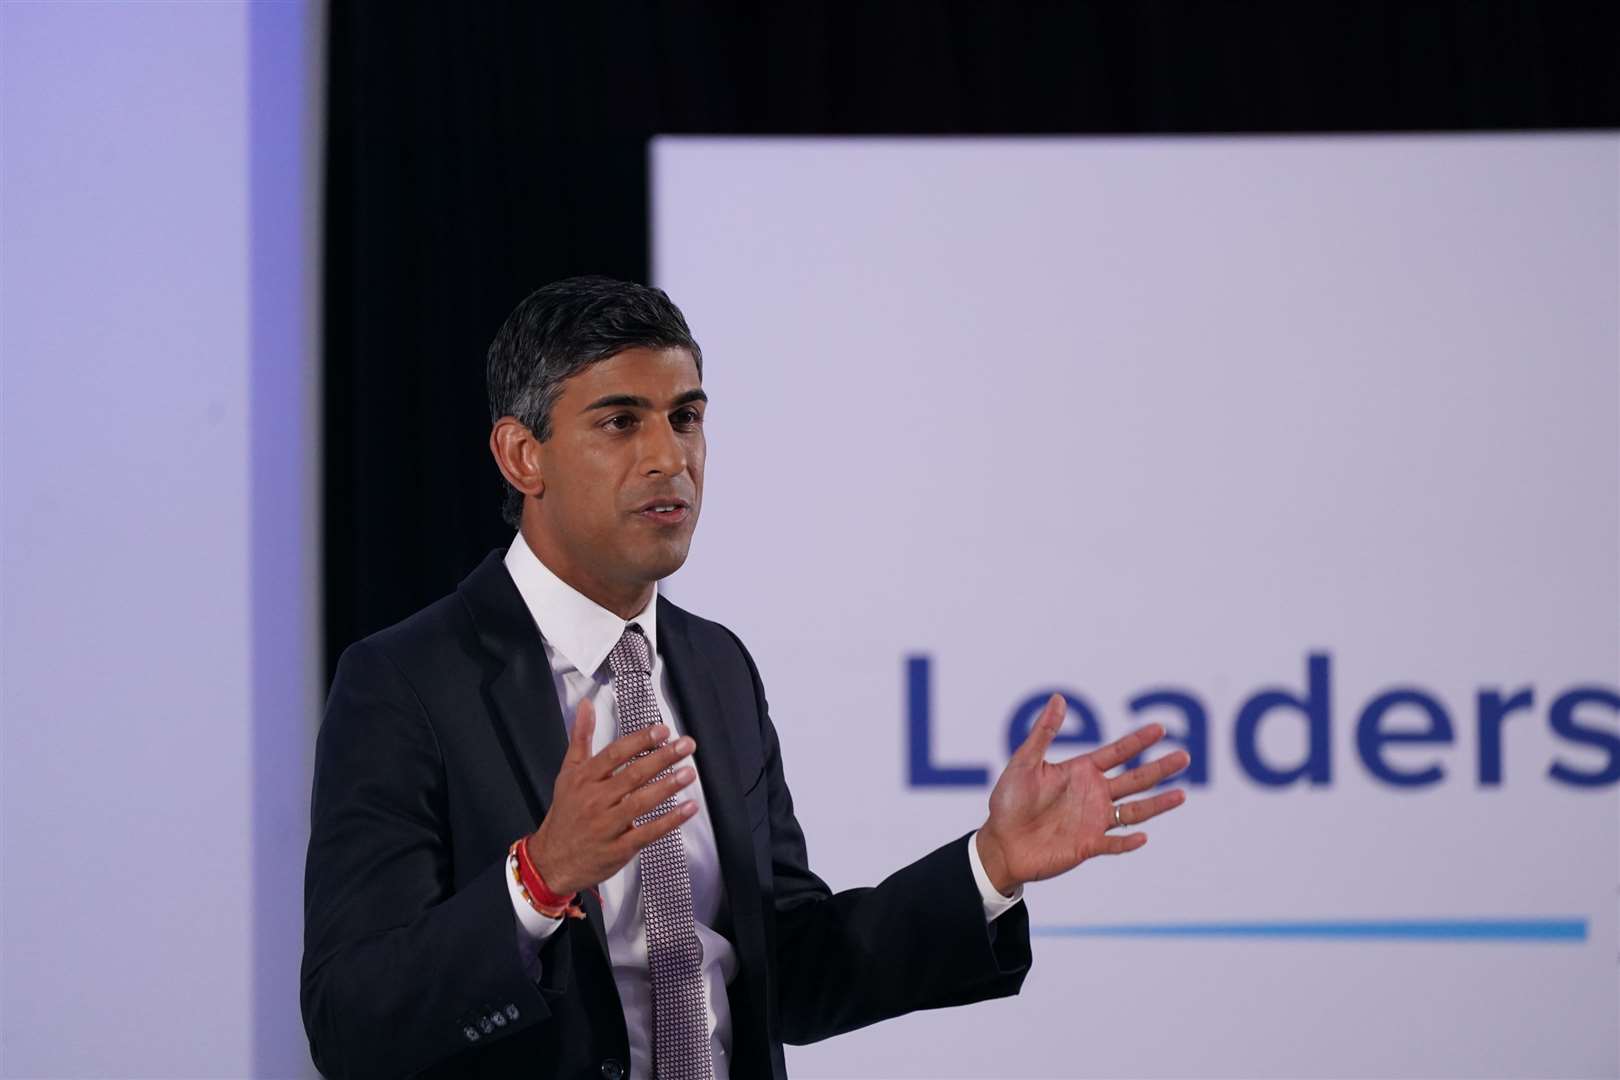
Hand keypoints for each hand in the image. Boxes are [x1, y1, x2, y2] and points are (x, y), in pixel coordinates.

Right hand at [525, 698, 698, 896]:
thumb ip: (580, 738)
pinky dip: (670, 821)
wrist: (553, 860)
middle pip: (632, 775)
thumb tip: (586, 706)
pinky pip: (647, 832)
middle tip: (685, 745)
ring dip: (668, 786)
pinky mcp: (618, 848)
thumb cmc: (566, 814)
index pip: (614, 754)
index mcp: (584, 779)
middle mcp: (595, 800)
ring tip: (689, 772)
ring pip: (641, 802)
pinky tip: (688, 808)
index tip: (662, 731)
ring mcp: (607, 825)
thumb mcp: (568, 773)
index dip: (640, 741)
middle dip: (662, 758)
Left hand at [976, 693, 1189, 894]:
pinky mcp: (1088, 845)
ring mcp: (1093, 820)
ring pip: (1134, 810)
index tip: (1160, 728)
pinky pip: (1114, 843)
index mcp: (1081, 771)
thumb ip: (1044, 732)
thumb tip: (1058, 698)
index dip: (1138, 740)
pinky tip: (1143, 836)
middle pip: (1135, 779)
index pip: (1117, 752)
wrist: (1001, 842)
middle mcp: (1093, 794)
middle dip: (1159, 768)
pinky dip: (1128, 841)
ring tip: (1182, 794)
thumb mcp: (1024, 762)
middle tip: (1184, 756)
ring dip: (1157, 803)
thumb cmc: (1009, 801)